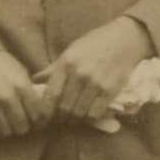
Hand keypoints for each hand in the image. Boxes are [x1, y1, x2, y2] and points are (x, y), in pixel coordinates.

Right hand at [0, 51, 44, 138]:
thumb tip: (40, 109)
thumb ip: (30, 91)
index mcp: (22, 87)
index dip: (39, 121)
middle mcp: (7, 98)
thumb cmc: (1, 65)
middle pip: (22, 126)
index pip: (37, 115)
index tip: (37, 123)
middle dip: (23, 127)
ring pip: (6, 131)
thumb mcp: (21, 73)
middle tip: (21, 124)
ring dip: (8, 129)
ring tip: (7, 124)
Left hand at [36, 17, 153, 122]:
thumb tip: (35, 80)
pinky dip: (90, 118)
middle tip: (60, 119)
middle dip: (61, 117)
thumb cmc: (95, 43)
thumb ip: (53, 68)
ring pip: (80, 113)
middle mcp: (80, 74)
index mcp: (66, 63)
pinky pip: (96, 113)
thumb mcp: (71, 51)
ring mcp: (96, 83)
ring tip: (73, 118)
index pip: (51, 94)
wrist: (125, 39)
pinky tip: (88, 115)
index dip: (45, 111)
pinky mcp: (110, 91)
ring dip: (75, 119)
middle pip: (65, 107)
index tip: (44, 117)